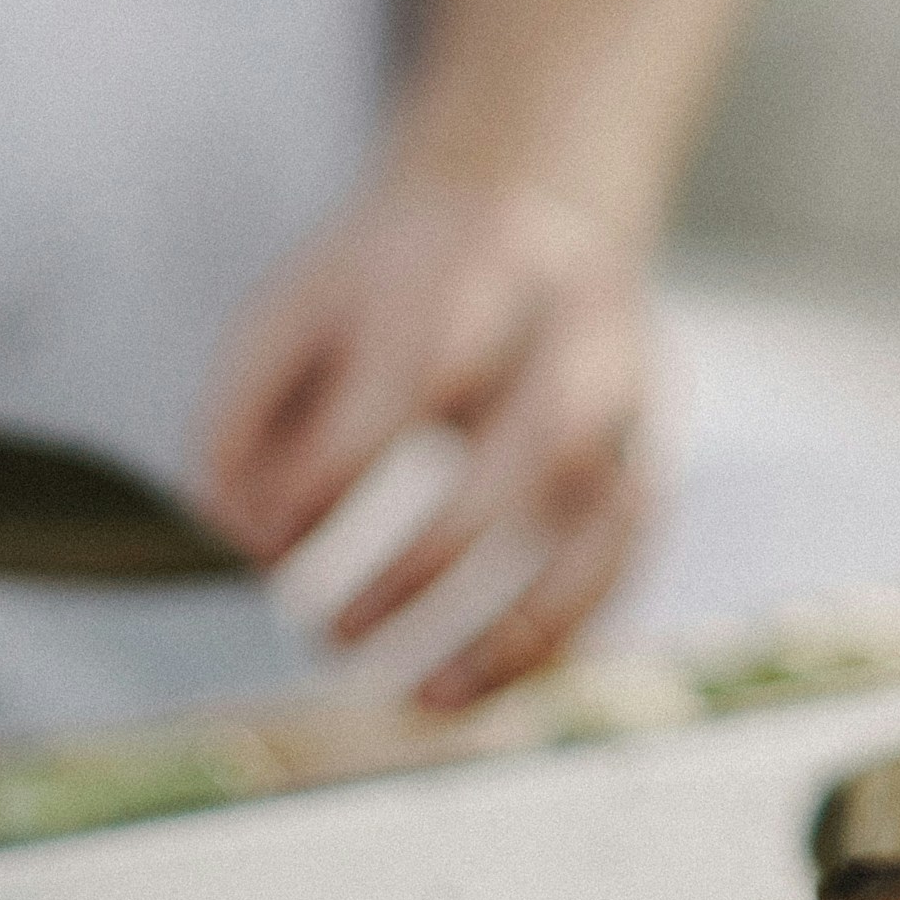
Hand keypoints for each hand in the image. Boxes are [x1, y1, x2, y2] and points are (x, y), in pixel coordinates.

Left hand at [200, 175, 652, 707]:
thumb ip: (244, 411)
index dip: (337, 470)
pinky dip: (565, 632)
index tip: (269, 538)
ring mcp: (634, 386)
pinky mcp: (656, 442)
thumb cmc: (388, 283)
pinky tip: (482, 686)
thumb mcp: (294, 305)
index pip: (417, 374)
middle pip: (540, 438)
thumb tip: (247, 537)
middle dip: (433, 555)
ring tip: (433, 699)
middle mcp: (577, 318)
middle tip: (335, 632)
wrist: (532, 200)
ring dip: (526, 621)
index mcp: (475, 262)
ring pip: (613, 511)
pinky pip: (630, 556)